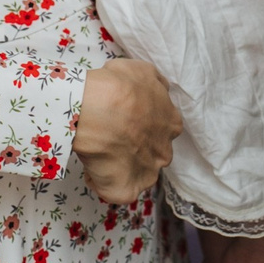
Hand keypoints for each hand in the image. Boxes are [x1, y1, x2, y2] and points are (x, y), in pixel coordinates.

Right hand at [74, 58, 181, 203]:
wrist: (101, 109)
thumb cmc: (119, 86)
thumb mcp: (142, 71)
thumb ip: (153, 83)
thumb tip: (151, 90)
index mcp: (171, 122)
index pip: (160, 127)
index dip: (141, 124)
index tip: (122, 119)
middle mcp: (165, 150)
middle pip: (151, 152)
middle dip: (134, 147)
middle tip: (110, 136)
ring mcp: (148, 173)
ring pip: (136, 173)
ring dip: (120, 165)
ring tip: (98, 154)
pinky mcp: (128, 189)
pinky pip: (117, 191)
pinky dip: (103, 183)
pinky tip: (92, 169)